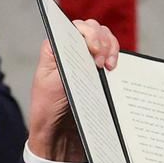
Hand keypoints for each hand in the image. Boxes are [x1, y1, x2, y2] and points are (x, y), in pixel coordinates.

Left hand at [27, 19, 118, 160]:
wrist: (58, 134)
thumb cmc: (48, 108)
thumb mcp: (52, 83)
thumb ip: (66, 62)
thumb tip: (83, 45)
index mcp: (55, 49)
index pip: (76, 28)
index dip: (88, 34)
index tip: (94, 51)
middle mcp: (70, 50)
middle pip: (92, 30)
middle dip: (101, 40)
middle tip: (101, 63)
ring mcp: (85, 60)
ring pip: (104, 39)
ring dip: (111, 47)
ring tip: (109, 65)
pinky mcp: (97, 72)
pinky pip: (110, 55)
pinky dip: (115, 56)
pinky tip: (113, 68)